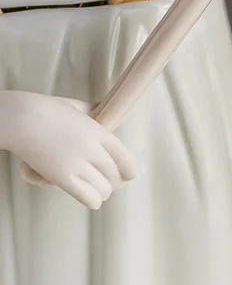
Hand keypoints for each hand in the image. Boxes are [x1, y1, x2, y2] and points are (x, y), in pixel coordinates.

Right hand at [0, 90, 136, 208]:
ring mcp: (78, 165)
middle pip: (114, 175)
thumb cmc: (48, 109)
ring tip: (99, 190)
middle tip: (111, 183)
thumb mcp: (77, 107)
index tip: (130, 175)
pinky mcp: (62, 178)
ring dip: (103, 191)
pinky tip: (91, 199)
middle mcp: (93, 150)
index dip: (129, 169)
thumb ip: (93, 111)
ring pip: (103, 189)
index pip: (124, 156)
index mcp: (99, 132)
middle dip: (114, 181)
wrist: (25, 120)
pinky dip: (92, 200)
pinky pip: (87, 197)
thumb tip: (101, 109)